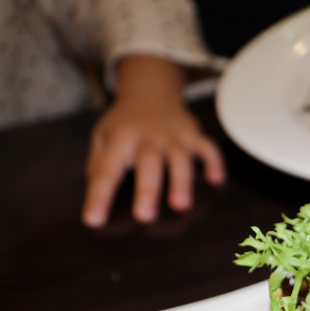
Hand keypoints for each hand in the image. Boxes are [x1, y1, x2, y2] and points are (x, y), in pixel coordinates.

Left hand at [83, 55, 225, 227]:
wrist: (150, 90)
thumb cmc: (125, 123)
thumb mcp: (102, 136)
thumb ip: (98, 164)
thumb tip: (94, 191)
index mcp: (120, 139)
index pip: (107, 170)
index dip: (99, 196)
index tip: (93, 220)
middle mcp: (147, 137)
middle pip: (148, 164)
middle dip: (147, 191)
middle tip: (144, 217)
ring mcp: (173, 136)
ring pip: (179, 159)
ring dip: (181, 182)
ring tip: (181, 206)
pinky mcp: (193, 135)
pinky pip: (207, 148)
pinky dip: (214, 163)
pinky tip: (216, 180)